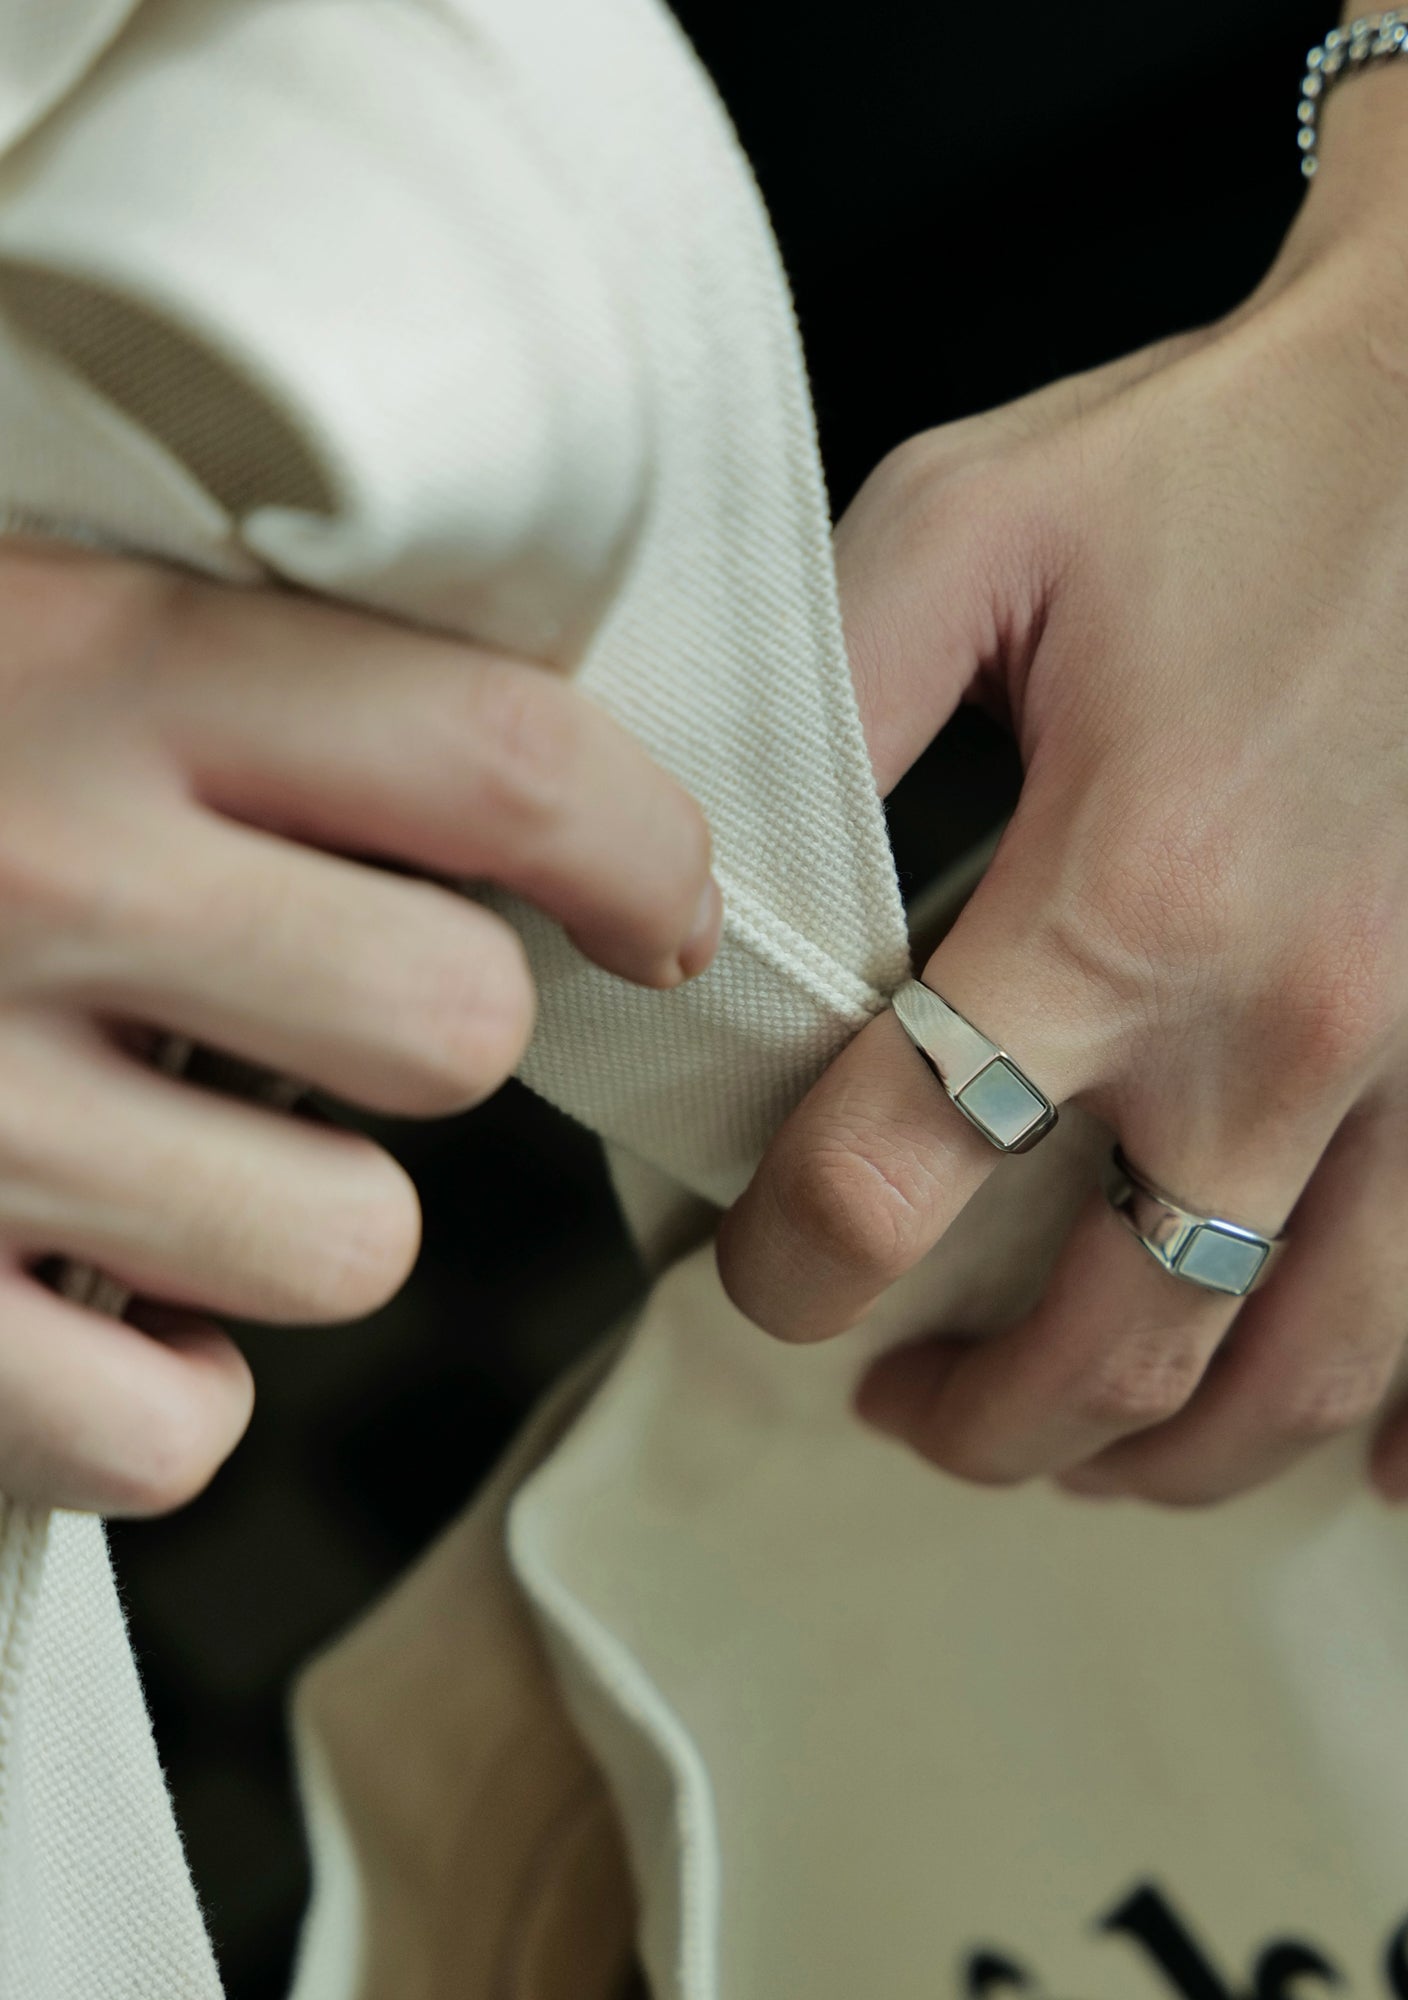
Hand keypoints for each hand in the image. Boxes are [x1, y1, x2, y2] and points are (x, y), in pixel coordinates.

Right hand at [0, 546, 718, 1514]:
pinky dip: (150, 1382)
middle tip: (315, 1005)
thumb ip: (251, 684)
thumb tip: (536, 818)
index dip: (643, 850)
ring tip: (156, 1139)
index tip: (653, 906)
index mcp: (101, 671)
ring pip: (353, 1248)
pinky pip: (170, 1431)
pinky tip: (69, 1283)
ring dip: (298, 1215)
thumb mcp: (31, 612)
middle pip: (458, 1028)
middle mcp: (34, 880)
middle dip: (430, 1035)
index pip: (513, 761)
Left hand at [720, 59, 1407, 1504]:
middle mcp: (1301, 1020)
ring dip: (1165, 1459)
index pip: (898, 1179)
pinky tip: (1380, 1458)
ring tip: (1075, 1446)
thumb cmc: (1248, 448)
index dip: (790, 1267)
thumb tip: (703, 875)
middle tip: (902, 1397)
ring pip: (1305, 1367)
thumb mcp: (971, 519)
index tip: (765, 1277)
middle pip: (1107, 1340)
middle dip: (970, 1415)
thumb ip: (820, 700)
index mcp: (1126, 896)